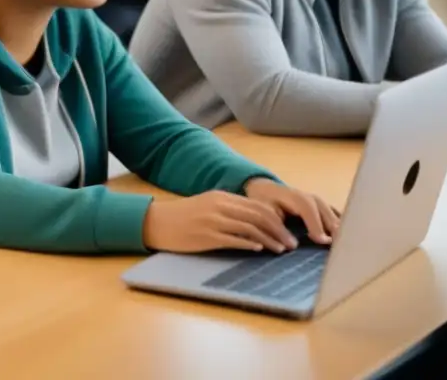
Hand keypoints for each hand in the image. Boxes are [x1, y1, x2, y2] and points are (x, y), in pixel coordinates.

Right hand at [142, 190, 298, 253]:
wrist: (156, 222)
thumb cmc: (181, 217)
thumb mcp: (206, 206)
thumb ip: (228, 211)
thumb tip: (254, 223)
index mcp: (221, 197)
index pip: (257, 205)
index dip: (276, 219)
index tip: (288, 232)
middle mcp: (219, 206)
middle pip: (258, 215)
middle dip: (279, 230)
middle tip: (291, 245)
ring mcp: (212, 221)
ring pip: (250, 228)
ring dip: (269, 239)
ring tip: (280, 250)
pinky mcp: (206, 236)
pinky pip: (233, 239)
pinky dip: (249, 244)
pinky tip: (259, 249)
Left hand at [244, 178, 339, 244]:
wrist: (266, 189)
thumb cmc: (264, 203)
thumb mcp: (264, 213)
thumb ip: (277, 227)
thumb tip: (293, 246)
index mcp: (295, 197)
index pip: (308, 210)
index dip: (316, 224)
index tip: (323, 241)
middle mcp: (310, 198)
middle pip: (326, 212)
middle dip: (333, 228)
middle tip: (342, 248)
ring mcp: (319, 202)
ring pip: (333, 214)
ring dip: (340, 228)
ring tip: (348, 246)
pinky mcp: (323, 208)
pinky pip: (336, 216)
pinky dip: (342, 226)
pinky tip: (349, 239)